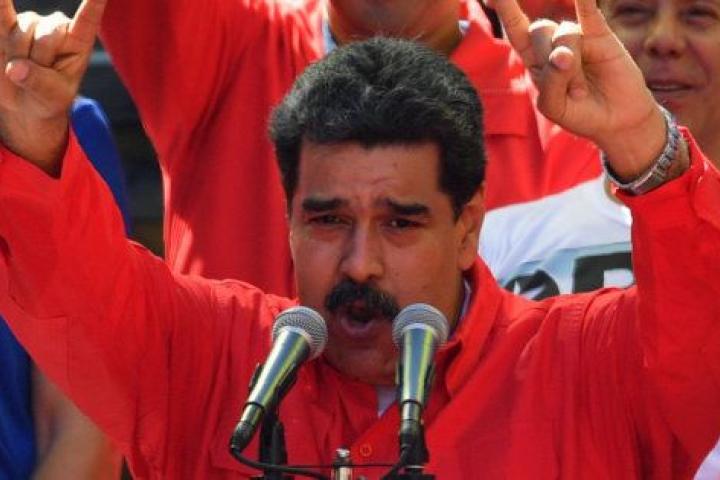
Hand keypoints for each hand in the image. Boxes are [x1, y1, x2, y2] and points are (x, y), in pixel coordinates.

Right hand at [0, 0, 105, 172]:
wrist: (24, 101)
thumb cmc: (47, 97)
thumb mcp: (52, 97)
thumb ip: (39, 82)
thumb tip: (15, 68)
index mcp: (78, 42)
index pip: (87, 21)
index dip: (93, 5)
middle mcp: (55, 27)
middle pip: (46, 35)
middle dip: (38, 59)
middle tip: (36, 77)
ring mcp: (30, 23)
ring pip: (21, 33)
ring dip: (17, 56)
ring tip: (22, 69)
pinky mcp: (5, 24)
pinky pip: (1, 12)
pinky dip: (0, 4)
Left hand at [492, 0, 672, 179]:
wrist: (616, 119)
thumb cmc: (579, 113)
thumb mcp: (554, 107)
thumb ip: (550, 82)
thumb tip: (563, 53)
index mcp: (534, 59)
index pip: (515, 29)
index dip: (505, 8)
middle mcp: (552, 43)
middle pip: (538, 29)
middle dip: (551, 62)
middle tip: (570, 92)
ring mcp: (576, 36)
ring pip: (563, 31)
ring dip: (572, 65)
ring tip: (582, 89)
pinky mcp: (600, 34)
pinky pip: (588, 11)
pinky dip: (584, 0)